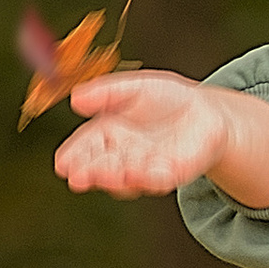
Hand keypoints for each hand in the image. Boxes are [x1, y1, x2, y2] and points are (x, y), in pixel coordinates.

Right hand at [54, 72, 268, 206]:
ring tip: (111, 175)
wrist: (204, 112)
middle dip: (91, 173)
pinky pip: (161, 178)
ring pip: (128, 179)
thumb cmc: (164, 99)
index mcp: (106, 135)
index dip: (72, 158)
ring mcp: (146, 168)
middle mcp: (122, 157)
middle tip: (79, 178)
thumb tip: (75, 98)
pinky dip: (153, 177)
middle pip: (101, 168)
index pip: (82, 149)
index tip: (63, 164)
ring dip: (119, 179)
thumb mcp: (135, 88)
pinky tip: (147, 173)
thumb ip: (108, 93)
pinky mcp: (172, 173)